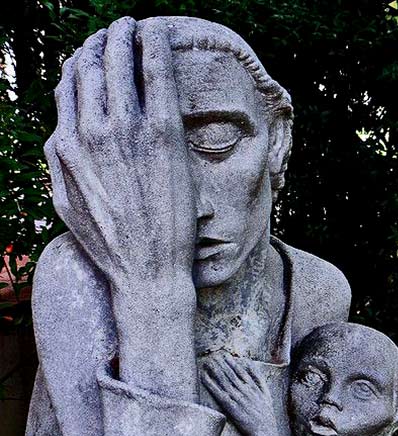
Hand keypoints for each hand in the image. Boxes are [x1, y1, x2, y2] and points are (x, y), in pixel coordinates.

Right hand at [44, 17, 195, 294]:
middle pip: (91, 66)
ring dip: (125, 33)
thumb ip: (60, 165)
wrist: (145, 272)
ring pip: (120, 61)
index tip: (93, 54)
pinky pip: (157, 72)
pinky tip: (157, 32)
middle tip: (116, 30)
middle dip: (101, 41)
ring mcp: (127, 130)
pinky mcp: (163, 134)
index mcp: (66, 146)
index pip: (68, 85)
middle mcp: (91, 131)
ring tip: (134, 25)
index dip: (80, 62)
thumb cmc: (110, 246)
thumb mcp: (67, 206)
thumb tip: (60, 136)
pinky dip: (154, 45)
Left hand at [201, 354, 276, 435]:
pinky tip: (204, 376)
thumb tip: (250, 365)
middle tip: (212, 355)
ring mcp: (237, 398)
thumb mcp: (266, 394)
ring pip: (223, 380)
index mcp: (253, 386)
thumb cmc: (266, 413)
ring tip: (207, 362)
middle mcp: (244, 390)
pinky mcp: (230, 407)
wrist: (264, 430)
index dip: (231, 362)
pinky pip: (217, 392)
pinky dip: (210, 383)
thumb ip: (259, 378)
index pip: (240, 370)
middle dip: (221, 363)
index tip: (224, 354)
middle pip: (230, 373)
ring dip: (214, 370)